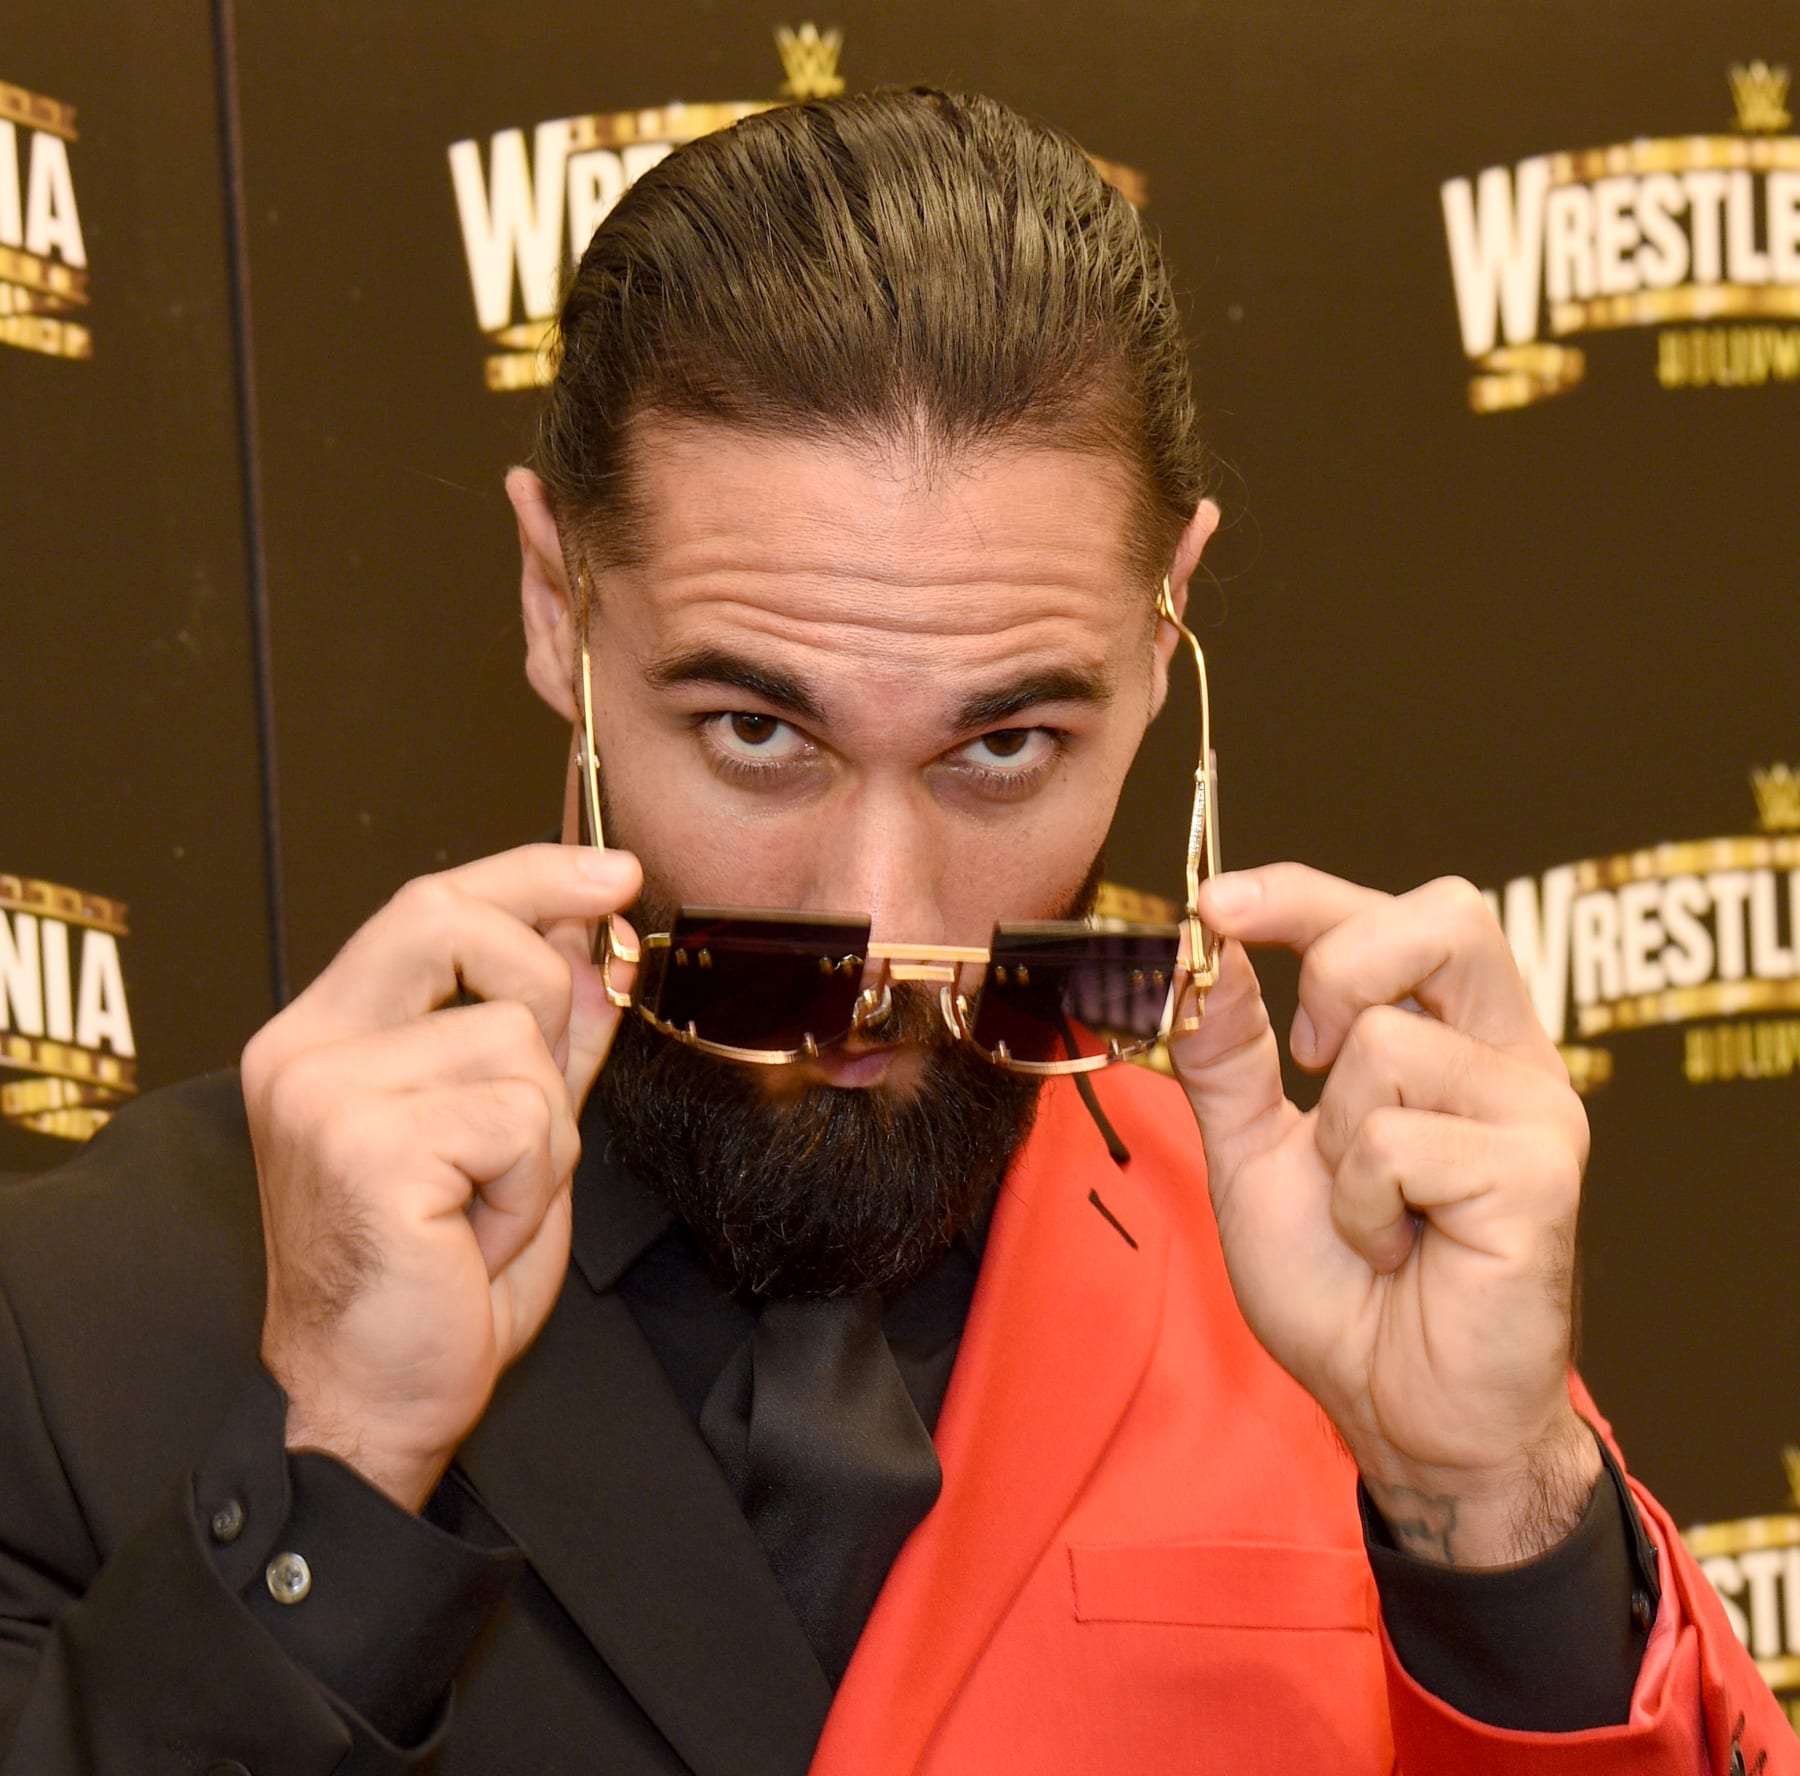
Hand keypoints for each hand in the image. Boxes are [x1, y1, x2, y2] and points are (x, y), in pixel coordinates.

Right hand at [240, 843, 640, 1510]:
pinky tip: (478, 1234)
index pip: (430, 907)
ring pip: (519, 1043)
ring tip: (488, 1204)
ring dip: (542, 1137)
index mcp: (325, 1036)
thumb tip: (595, 948)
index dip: (532, 875)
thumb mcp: (506, 1137)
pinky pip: (523, 1119)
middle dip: (542, 981)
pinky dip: (531, 1185)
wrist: (373, 1401)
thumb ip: (542, 1040)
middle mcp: (306, 1051)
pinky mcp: (366, 1149)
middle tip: (543, 1084)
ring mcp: (326, 1096)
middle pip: (451, 922)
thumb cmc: (432, 1278)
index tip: (614, 874)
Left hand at [1171, 864, 1599, 1566]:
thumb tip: (1202, 945)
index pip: (1396, 912)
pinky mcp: (1542, 1176)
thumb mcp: (1254, 1149)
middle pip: (1446, 914)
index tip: (1216, 904)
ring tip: (1370, 1217)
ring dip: (1334, 1147)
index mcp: (1450, 1034)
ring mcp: (1537, 1112)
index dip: (1303, 892)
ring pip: (1388, 1045)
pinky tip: (1398, 1253)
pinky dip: (1361, 1207)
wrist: (1395, 1410)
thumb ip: (1227, 1050)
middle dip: (1340, 966)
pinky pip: (1396, 1142)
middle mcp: (1507, 1056)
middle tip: (1310, 1059)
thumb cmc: (1340, 1285)